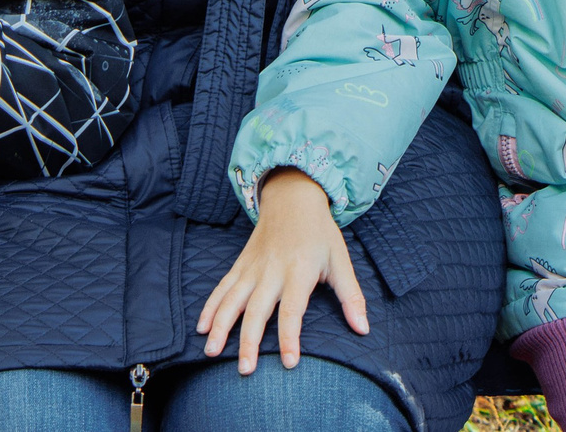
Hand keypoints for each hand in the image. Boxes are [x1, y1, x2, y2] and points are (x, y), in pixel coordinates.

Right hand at [199, 170, 369, 373]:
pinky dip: (210, 307)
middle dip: (249, 341)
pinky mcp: (240, 264)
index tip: (289, 362)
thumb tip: (363, 329)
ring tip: (211, 352)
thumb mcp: (340, 260)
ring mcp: (252, 267)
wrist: (292, 196)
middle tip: (246, 370)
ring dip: (221, 327)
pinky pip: (222, 287)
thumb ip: (351, 296)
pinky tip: (202, 327)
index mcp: (299, 271)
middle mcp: (272, 271)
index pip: (292, 310)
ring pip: (232, 300)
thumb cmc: (319, 232)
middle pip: (257, 310)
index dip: (290, 337)